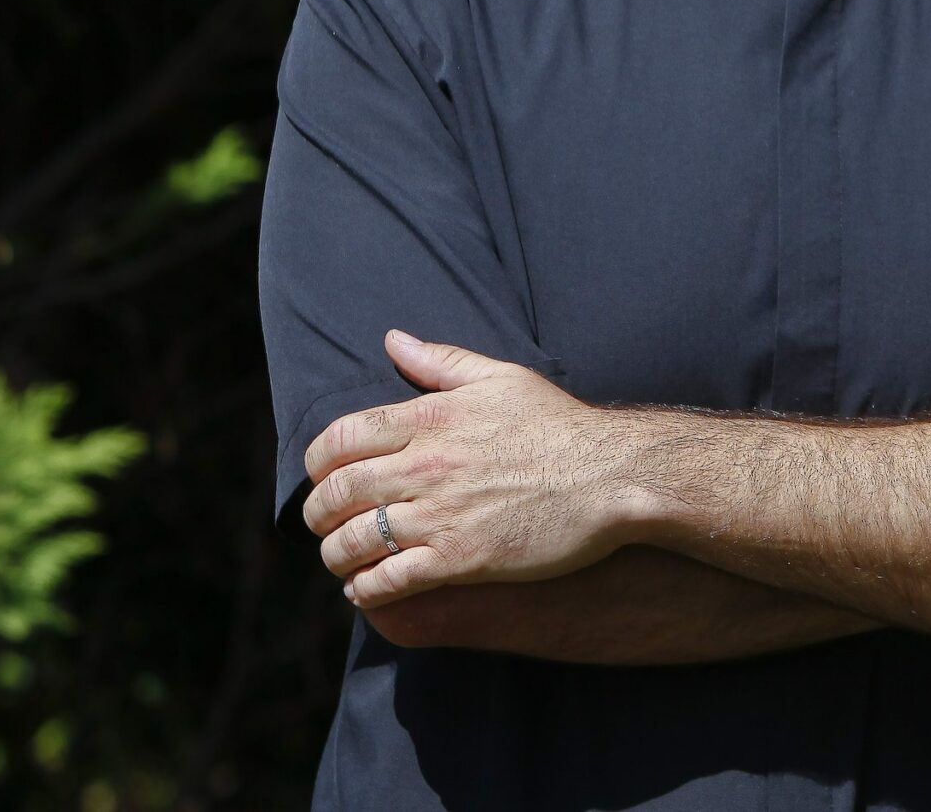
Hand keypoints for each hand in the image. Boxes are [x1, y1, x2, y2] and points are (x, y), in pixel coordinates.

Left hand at [302, 331, 625, 608]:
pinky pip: (388, 581)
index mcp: (431, 420)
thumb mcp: (504, 379)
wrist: (613, 476)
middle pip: (336, 493)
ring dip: (335, 555)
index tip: (323, 477)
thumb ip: (442, 361)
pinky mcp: (460, 559)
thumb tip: (393, 340)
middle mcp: (427, 467)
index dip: (317, 463)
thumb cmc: (561, 425)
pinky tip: (367, 588)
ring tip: (342, 560)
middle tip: (324, 523)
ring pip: (353, 542)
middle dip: (317, 513)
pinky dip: (365, 589)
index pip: (339, 439)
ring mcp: (441, 515)